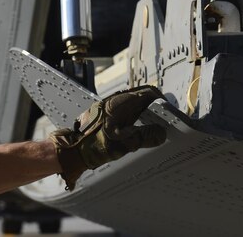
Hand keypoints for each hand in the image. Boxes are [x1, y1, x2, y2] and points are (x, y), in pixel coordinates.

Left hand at [49, 85, 167, 189]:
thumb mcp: (124, 144)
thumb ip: (145, 137)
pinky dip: (137, 115)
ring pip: (134, 102)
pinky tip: (138, 128)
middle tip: (165, 120)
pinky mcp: (106, 113)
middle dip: (155, 106)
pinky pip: (126, 109)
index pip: (148, 93)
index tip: (171, 112)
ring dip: (146, 111)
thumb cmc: (95, 145)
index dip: (162, 101)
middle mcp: (116, 99)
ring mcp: (110, 105)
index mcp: (121, 102)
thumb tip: (162, 133)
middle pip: (142, 96)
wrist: (72, 150)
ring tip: (154, 125)